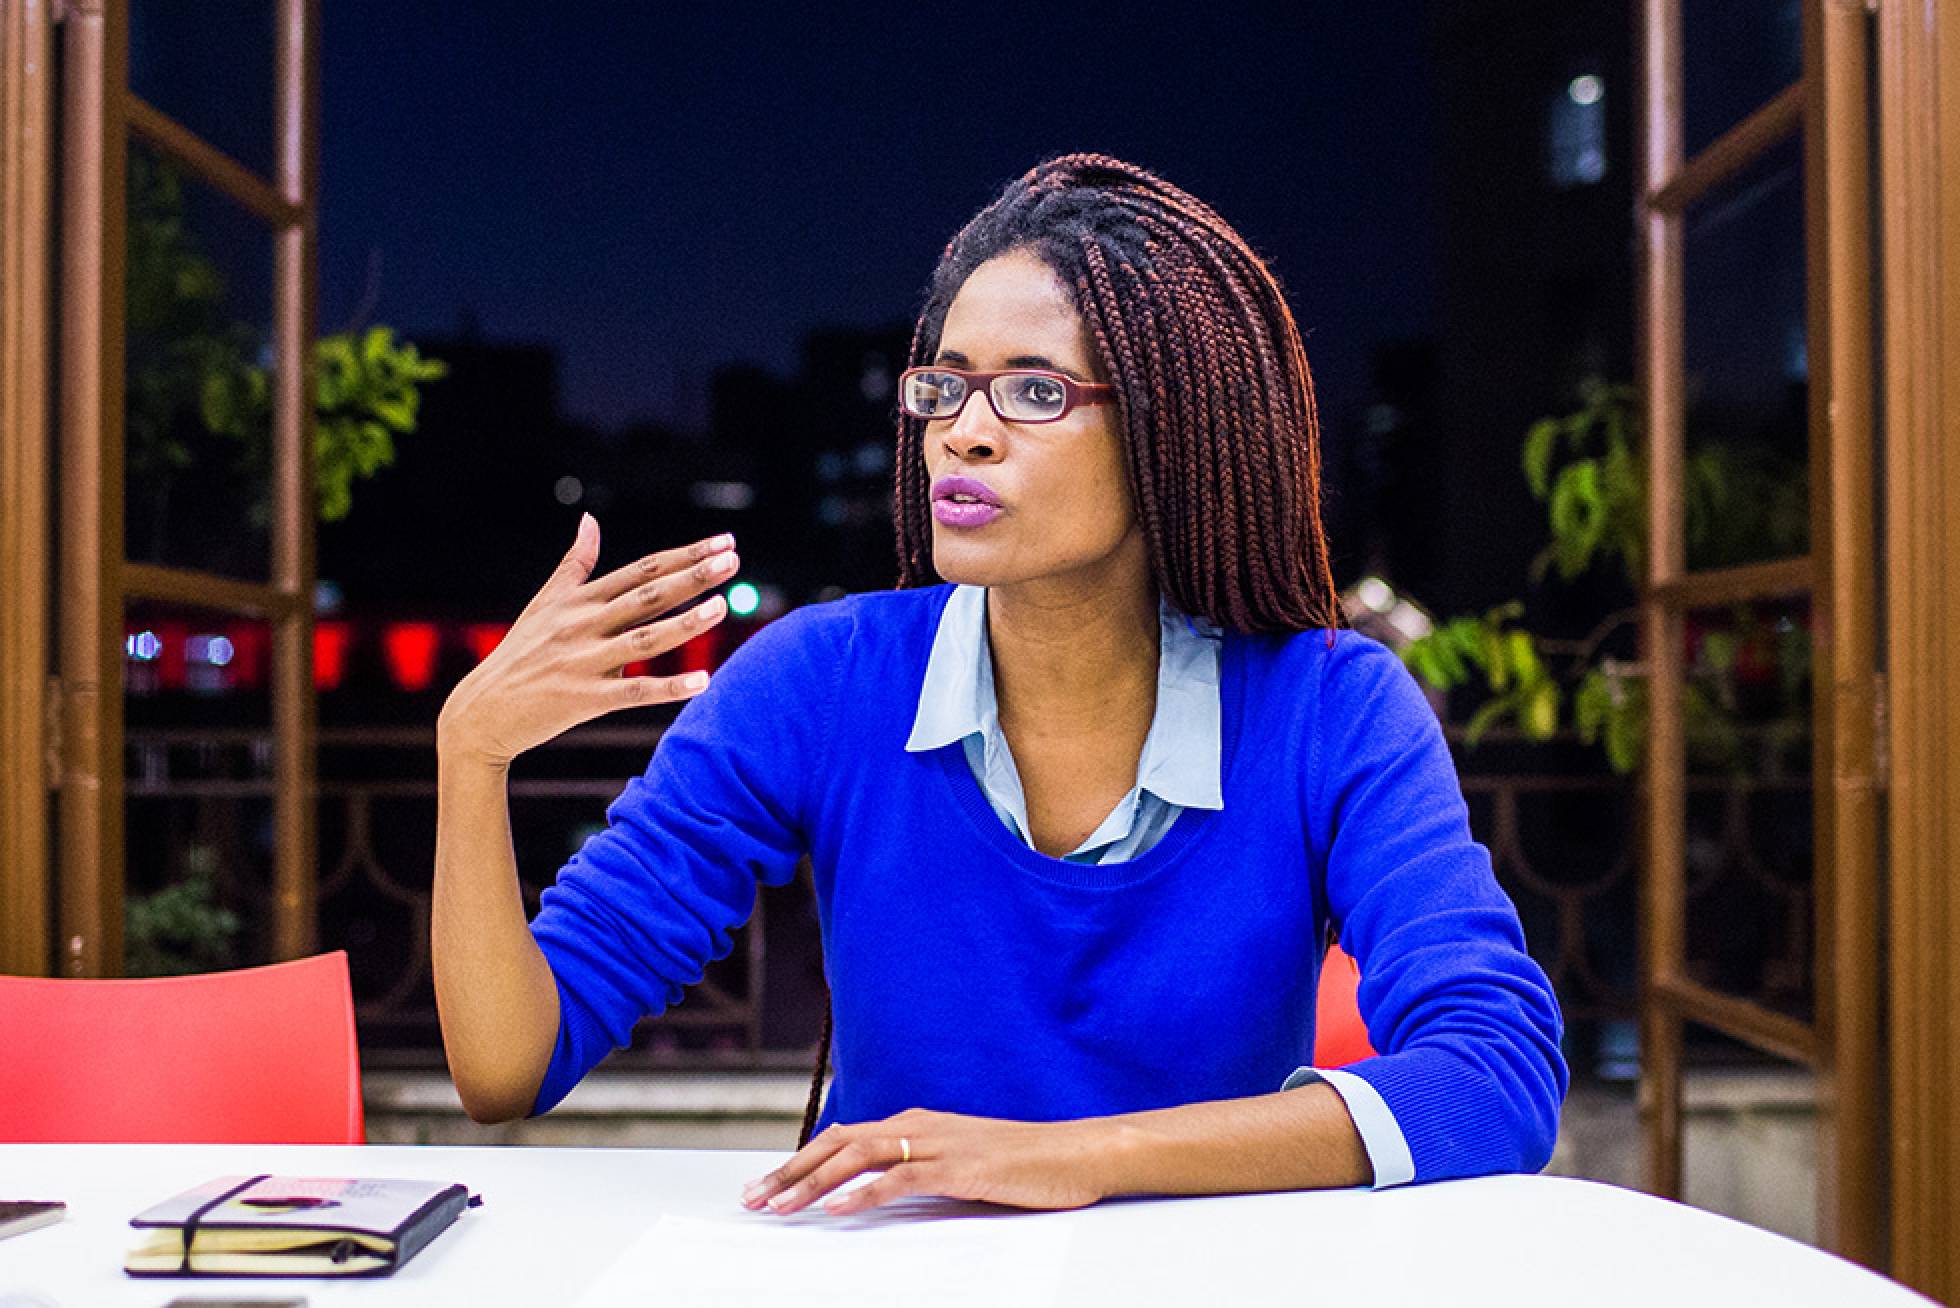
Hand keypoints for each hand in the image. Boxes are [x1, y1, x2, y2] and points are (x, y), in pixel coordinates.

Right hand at [437, 513, 738, 767]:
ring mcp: (583, 661)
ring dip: (686, 623)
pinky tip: (704, 681)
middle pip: (648, 596)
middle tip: (732, 559)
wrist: (481, 712)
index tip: (723, 542)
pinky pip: (635, 693)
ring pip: (645, 639)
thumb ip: (575, 563)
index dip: (684, 555)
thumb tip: (590, 519)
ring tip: (723, 606)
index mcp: (580, 599)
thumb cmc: (520, 653)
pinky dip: (669, 687)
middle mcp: (583, 624)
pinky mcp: (584, 700)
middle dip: (693, 577)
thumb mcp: (545, 602)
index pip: (642, 570)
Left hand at [739, 1109, 1112, 1216]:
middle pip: (838, 1142)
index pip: (842, 1138)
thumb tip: (871, 1195)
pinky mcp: (960, 1167)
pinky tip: (839, 1209)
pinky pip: (902, 1177)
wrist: (1074, 1153)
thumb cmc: (1020, 1164)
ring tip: (780, 1206)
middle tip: (752, 1198)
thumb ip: (916, 1172)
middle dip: (790, 1171)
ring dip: (814, 1182)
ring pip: (859, 1156)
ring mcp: (939, 1143)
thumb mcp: (958, 1165)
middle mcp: (919, 1126)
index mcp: (915, 1123)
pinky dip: (864, 1192)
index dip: (800, 1161)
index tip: (765, 1186)